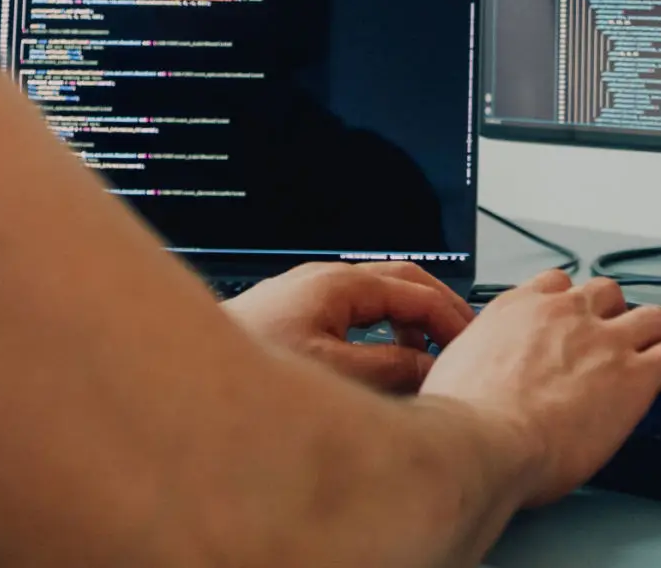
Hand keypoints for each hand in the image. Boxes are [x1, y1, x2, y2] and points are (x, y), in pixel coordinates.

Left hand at [223, 261, 474, 393]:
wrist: (184, 378)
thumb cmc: (247, 368)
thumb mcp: (335, 374)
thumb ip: (391, 368)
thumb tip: (431, 366)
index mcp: (337, 284)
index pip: (416, 289)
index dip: (453, 317)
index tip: (476, 344)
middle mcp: (322, 282)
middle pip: (401, 281)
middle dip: (438, 310)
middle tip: (465, 343)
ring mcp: (307, 297)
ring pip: (378, 297)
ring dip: (409, 323)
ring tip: (427, 360)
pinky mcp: (293, 317)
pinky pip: (354, 313)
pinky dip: (382, 332)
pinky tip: (383, 362)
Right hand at [417, 271, 660, 506]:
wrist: (483, 438)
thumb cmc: (462, 417)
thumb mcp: (454, 372)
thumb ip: (473, 363)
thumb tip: (464, 380)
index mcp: (518, 310)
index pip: (555, 285)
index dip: (570, 301)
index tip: (573, 313)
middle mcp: (565, 314)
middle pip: (606, 293)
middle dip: (615, 310)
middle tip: (618, 330)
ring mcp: (605, 341)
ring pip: (650, 318)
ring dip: (659, 330)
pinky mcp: (636, 375)